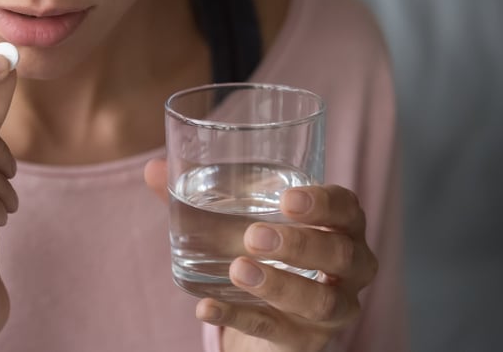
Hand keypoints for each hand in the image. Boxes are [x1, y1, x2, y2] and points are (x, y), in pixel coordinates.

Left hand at [144, 160, 377, 351]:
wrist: (263, 316)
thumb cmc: (258, 251)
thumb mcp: (233, 222)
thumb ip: (197, 197)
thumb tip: (153, 168)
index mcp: (339, 226)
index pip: (347, 208)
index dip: (324, 203)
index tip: (287, 199)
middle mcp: (348, 268)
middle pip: (342, 254)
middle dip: (301, 244)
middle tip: (253, 235)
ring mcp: (333, 309)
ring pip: (321, 301)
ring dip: (279, 284)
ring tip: (237, 269)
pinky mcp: (306, 341)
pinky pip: (278, 331)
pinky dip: (239, 317)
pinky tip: (206, 307)